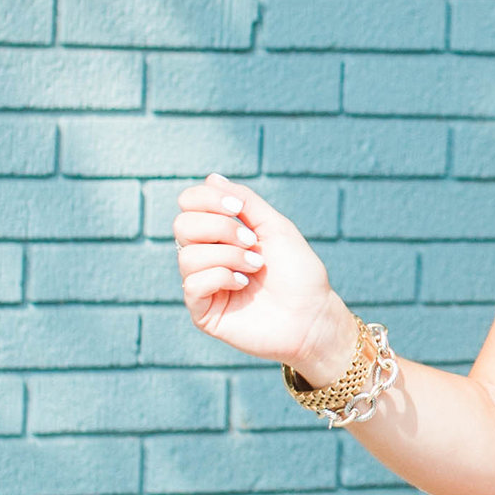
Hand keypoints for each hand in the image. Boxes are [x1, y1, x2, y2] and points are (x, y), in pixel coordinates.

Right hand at [172, 174, 348, 375]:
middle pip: (181, 225)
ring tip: (255, 266)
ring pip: (187, 255)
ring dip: (228, 256)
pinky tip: (243, 285)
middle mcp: (206, 256)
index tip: (239, 209)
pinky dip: (221, 278)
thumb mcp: (275, 227)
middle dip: (220, 228)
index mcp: (219, 233)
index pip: (189, 203)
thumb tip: (211, 178)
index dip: (207, 199)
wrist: (313, 316)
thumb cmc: (299, 273)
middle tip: (251, 241)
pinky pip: (192, 284)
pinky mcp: (203, 312)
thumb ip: (245, 202)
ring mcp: (203, 284)